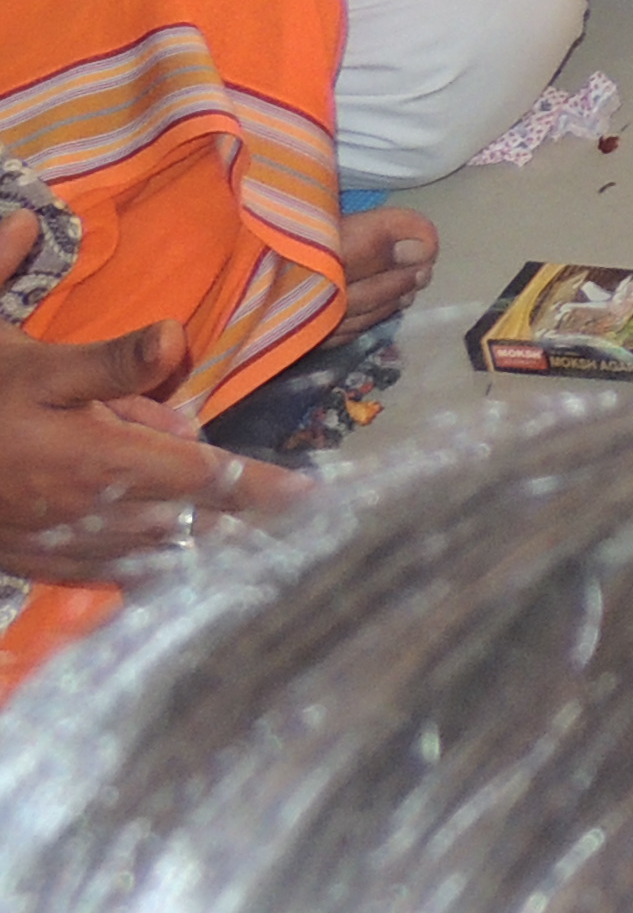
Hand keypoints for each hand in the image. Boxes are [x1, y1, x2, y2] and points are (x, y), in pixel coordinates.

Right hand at [0, 213, 304, 582]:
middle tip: (257, 495)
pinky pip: (107, 573)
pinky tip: (159, 558)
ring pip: (153, 552)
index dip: (264, 490)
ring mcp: (62, 549)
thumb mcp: (38, 365)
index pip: (208, 480)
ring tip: (231, 532)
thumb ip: (113, 363)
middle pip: (189, 520)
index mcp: (103, 466)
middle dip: (229, 509)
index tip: (317, 501)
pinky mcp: (36, 564)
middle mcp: (92, 518)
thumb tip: (178, 339)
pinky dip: (143, 565)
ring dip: (191, 540)